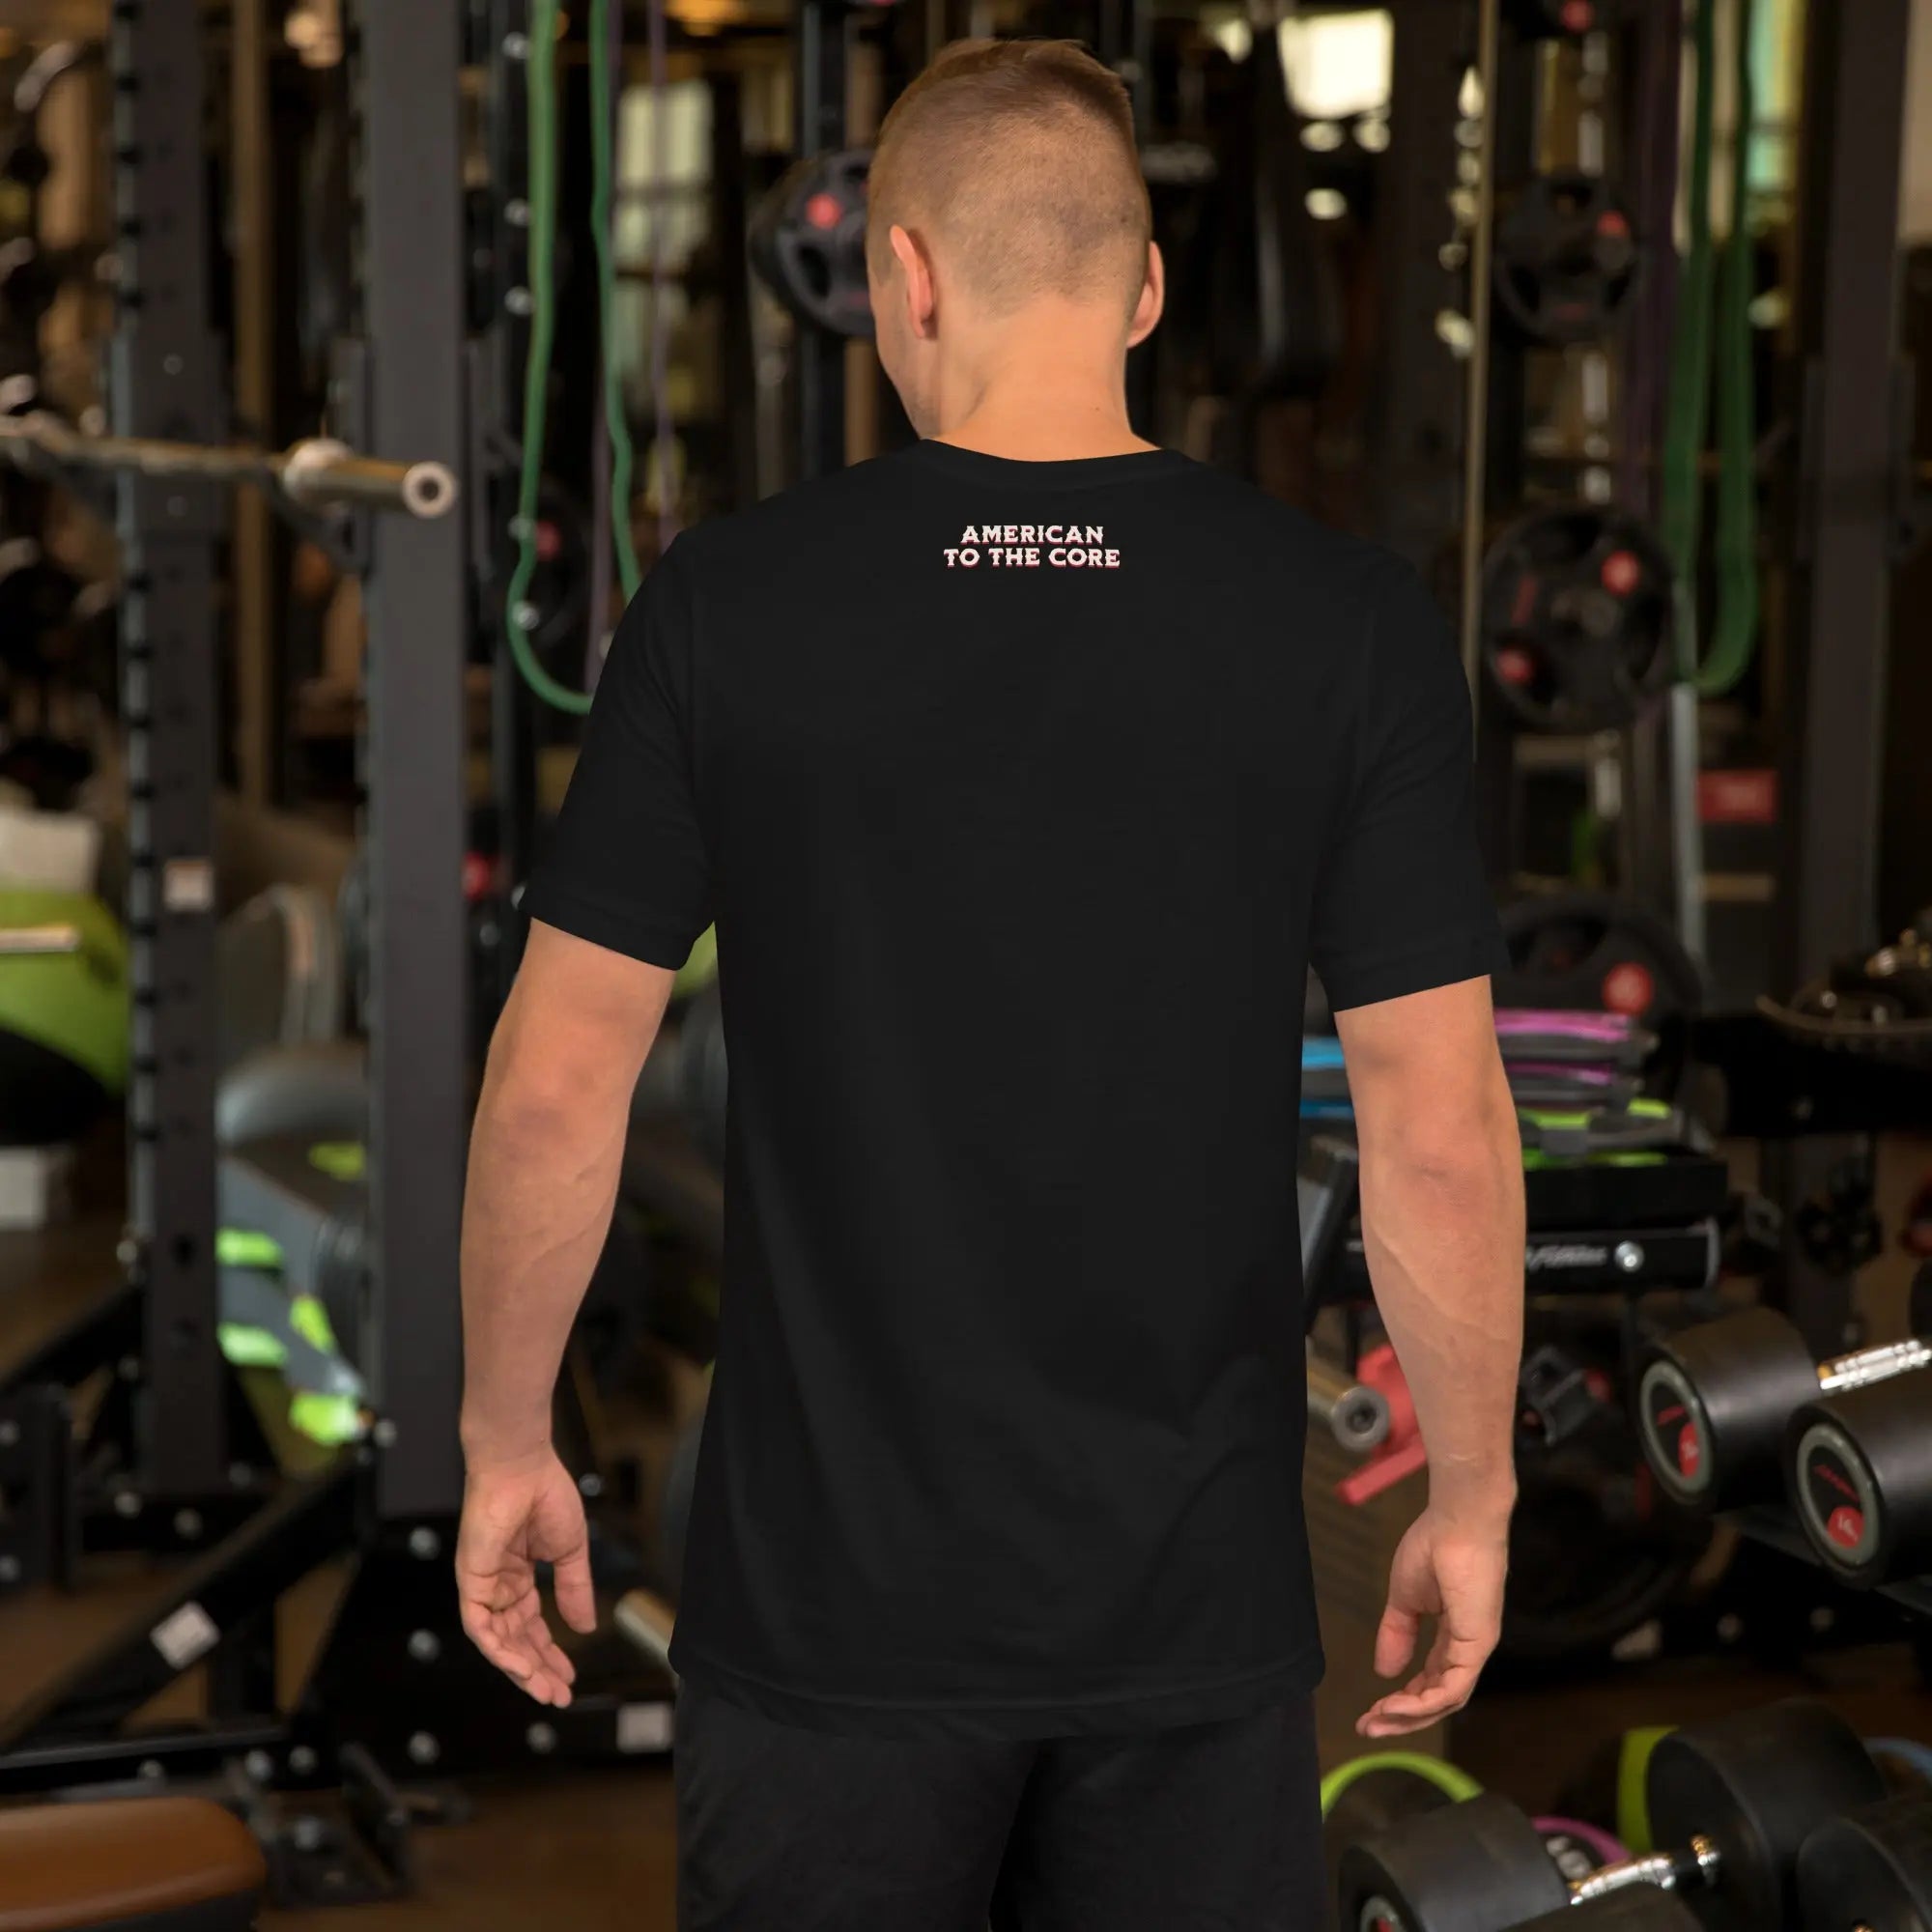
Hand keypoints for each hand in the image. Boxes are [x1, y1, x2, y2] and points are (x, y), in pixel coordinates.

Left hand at [456, 1446, 597, 1704]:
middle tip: (558, 1695)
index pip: (531, 1625)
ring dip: (520, 1668)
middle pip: (515, 1639)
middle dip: (537, 1669)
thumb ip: (575, 1589)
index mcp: (518, 1575)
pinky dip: (499, 1649)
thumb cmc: (544, 1494)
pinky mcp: (470, 1581)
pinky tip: (522, 1666)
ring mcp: (482, 1585)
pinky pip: (480, 1627)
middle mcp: (497, 1585)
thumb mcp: (569, 1551)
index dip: (550, 1652)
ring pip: (497, 1641)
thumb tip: (586, 1627)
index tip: (569, 1676)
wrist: (522, 1465)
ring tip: (544, 1690)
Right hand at [1357, 1503, 1509, 1738]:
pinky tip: (1396, 1706)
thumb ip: (1397, 1634)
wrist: (1457, 1520)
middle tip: (1366, 1728)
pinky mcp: (1478, 1644)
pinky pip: (1453, 1687)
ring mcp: (1475, 1648)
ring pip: (1446, 1700)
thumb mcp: (1405, 1598)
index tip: (1369, 1711)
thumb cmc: (1434, 1546)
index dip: (1401, 1700)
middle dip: (1402, 1718)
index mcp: (1454, 1636)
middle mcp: (1467, 1648)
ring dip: (1409, 1715)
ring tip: (1375, 1720)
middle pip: (1438, 1699)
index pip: (1430, 1681)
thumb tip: (1385, 1671)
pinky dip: (1425, 1702)